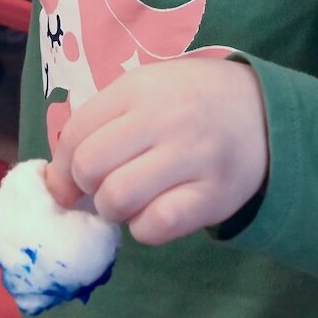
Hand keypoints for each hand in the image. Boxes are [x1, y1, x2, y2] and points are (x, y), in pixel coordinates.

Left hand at [44, 58, 268, 245]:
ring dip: (114, 210)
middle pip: (89, 168)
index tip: (68, 183)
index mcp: (138, 88)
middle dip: (85, 190)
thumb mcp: (146, 90)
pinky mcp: (215, 194)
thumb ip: (102, 122)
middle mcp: (163, 118)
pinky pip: (157, 225)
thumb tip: (55, 180)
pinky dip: (146, 228)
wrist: (263, 112)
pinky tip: (157, 213)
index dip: (61, 169)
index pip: (74, 135)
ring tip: (133, 200)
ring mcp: (192, 156)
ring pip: (117, 199)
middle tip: (104, 189)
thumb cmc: (189, 103)